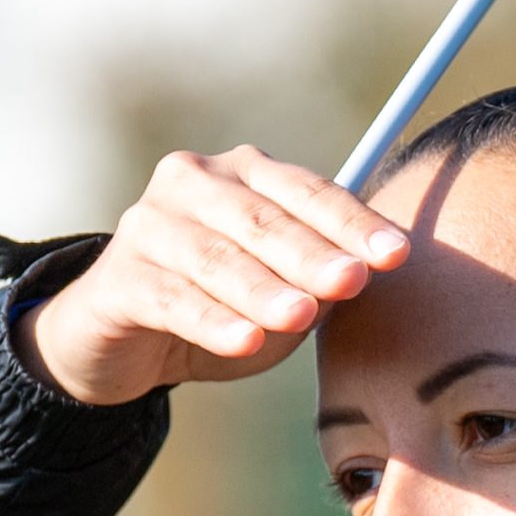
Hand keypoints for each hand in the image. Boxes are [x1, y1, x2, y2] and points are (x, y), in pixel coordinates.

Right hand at [19, 146, 409, 405]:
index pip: (306, 191)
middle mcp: (193, 183)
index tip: (397, 255)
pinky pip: (172, 299)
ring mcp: (149, 225)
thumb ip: (318, 280)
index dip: (351, 222)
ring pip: (216, 257)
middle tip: (352, 280)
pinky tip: (243, 341)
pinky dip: (211, 321)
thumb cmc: (220, 308)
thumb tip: (363, 272)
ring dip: (262, 287)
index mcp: (243, 173)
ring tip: (300, 316)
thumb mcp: (279, 292)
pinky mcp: (118, 277)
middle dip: (312, 252)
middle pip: (263, 219)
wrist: (124, 343)